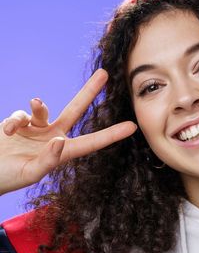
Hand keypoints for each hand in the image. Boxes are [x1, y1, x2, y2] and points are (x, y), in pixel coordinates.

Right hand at [0, 69, 136, 195]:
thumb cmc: (7, 179)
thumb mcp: (30, 174)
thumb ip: (48, 160)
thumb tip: (60, 141)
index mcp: (63, 153)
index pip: (92, 142)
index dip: (112, 134)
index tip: (133, 126)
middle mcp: (53, 138)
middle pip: (75, 110)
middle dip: (89, 91)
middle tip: (104, 73)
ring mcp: (36, 130)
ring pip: (42, 109)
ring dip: (37, 108)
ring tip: (22, 119)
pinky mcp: (18, 125)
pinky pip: (20, 115)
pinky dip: (13, 121)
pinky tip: (7, 132)